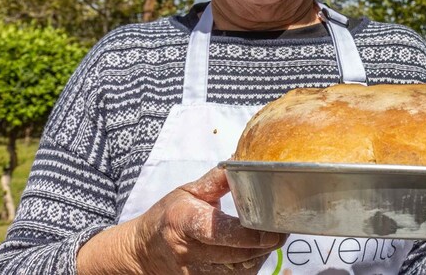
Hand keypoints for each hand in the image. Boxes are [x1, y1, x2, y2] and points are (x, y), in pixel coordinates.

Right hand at [77, 167, 286, 273]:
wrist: (142, 251)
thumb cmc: (169, 215)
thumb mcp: (189, 191)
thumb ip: (218, 179)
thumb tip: (243, 162)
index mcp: (184, 221)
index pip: (219, 231)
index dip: (249, 234)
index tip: (272, 230)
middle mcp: (188, 252)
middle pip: (236, 255)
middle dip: (264, 245)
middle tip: (283, 230)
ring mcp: (193, 273)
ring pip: (238, 271)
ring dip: (260, 257)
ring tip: (271, 239)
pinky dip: (249, 267)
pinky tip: (255, 252)